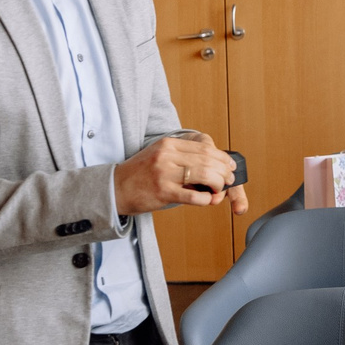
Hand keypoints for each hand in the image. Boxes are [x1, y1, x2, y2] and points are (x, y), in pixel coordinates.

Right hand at [114, 130, 249, 215]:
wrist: (114, 188)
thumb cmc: (140, 174)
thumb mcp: (160, 155)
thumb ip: (183, 156)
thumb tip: (212, 162)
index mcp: (168, 144)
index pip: (204, 147)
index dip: (222, 157)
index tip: (230, 165)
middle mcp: (167, 156)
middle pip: (208, 160)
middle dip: (224, 171)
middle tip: (230, 179)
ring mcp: (165, 173)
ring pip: (205, 175)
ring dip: (218, 184)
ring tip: (220, 189)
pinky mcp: (163, 192)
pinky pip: (194, 196)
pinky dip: (206, 199)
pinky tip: (208, 200)